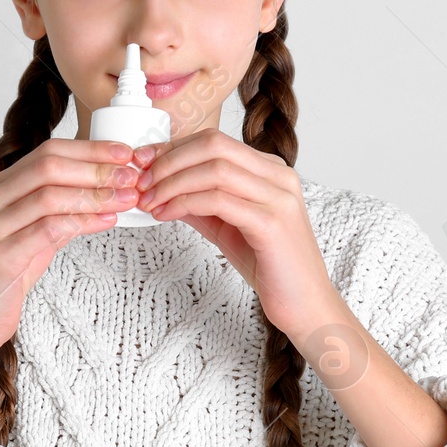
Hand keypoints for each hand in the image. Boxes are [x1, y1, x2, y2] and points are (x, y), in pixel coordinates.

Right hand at [0, 139, 138, 358]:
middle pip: (48, 166)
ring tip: (126, 198)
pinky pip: (48, 230)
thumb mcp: (36, 235)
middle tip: (131, 175)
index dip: (89, 149)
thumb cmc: (5, 276)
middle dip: (96, 168)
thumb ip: (62, 210)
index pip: (48, 151)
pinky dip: (82, 222)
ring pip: (49, 196)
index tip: (125, 153)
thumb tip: (108, 188)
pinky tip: (107, 221)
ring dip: (95, 195)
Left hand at [131, 128, 340, 337]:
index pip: (215, 140)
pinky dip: (185, 203)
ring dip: (172, 182)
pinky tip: (166, 215)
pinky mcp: (272, 222)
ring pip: (214, 168)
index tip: (143, 164)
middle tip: (142, 182)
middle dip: (170, 160)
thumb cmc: (270, 266)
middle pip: (214, 145)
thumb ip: (198, 203)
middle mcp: (278, 175)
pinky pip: (219, 200)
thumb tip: (159, 187)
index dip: (173, 148)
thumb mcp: (226, 226)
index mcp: (270, 169)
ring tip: (149, 201)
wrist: (305, 305)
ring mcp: (278, 196)